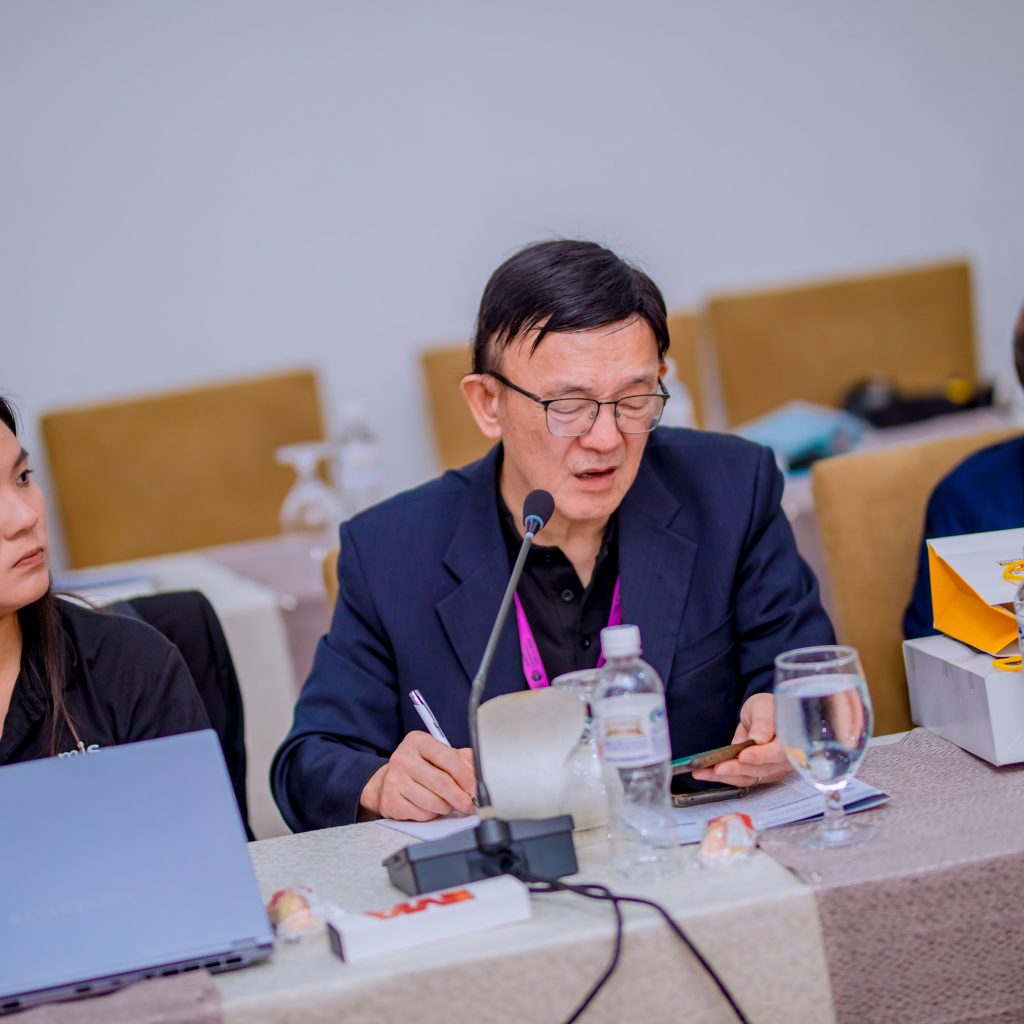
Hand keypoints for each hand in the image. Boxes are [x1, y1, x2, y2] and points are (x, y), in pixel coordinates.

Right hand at [359, 731, 476, 820]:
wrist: (391, 778)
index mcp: (418, 741)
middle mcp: (403, 758)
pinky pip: (421, 814)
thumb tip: (480, 773)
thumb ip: (463, 759)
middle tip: (469, 804)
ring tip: (449, 804)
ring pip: (432, 802)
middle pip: (441, 783)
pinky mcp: (390, 800)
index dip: (465, 776)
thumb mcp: (441, 754)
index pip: (447, 758)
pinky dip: (432, 815)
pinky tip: (431, 808)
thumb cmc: (422, 765)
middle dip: (460, 797)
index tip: (474, 788)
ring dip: (447, 807)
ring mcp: (394, 779)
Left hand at [691, 693, 791, 787]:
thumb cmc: (768, 709)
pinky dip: (723, 777)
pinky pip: (743, 779)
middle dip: (738, 769)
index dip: (761, 756)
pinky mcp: (760, 775)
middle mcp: (786, 760)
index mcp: (793, 740)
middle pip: (763, 769)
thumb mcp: (764, 707)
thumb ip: (764, 722)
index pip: (779, 753)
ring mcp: (773, 770)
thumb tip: (759, 738)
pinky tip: (705, 773)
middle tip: (718, 767)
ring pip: (750, 777)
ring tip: (702, 772)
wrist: (765, 716)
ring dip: (725, 776)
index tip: (744, 756)